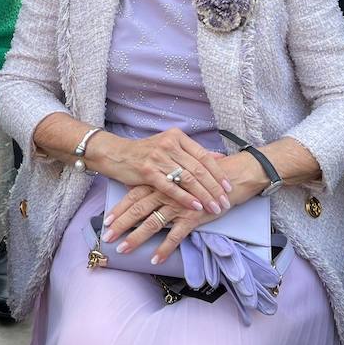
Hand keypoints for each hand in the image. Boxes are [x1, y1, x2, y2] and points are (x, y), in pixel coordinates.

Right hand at [87, 128, 231, 216]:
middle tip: (225, 202)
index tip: (228, 187)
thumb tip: (219, 157)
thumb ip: (193, 152)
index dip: (218, 173)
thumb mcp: (170, 147)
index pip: (204, 156)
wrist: (115, 154)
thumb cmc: (145, 152)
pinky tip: (196, 206)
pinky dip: (185, 198)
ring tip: (214, 207)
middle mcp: (169, 144)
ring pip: (188, 178)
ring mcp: (158, 157)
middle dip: (214, 188)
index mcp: (177, 137)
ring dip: (204, 195)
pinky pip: (171, 187)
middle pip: (198, 168)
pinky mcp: (147, 171)